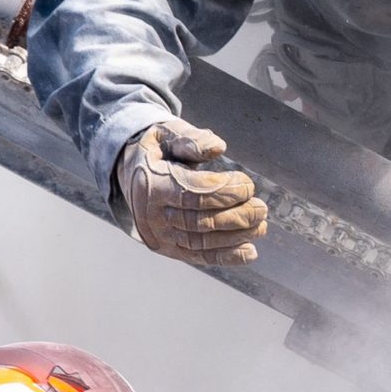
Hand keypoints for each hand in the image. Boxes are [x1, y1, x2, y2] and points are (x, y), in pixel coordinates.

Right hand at [114, 120, 266, 266]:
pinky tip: (250, 252)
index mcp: (151, 185)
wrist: (129, 172)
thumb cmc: (157, 151)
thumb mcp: (168, 135)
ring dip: (237, 237)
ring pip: (202, 242)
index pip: (193, 193)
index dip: (224, 191)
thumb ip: (191, 139)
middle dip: (237, 216)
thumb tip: (218, 147)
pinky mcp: (168, 249)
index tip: (248, 185)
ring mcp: (159, 235)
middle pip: (200, 221)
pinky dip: (227, 257)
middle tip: (261, 208)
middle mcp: (152, 215)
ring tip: (261, 226)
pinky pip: (199, 257)